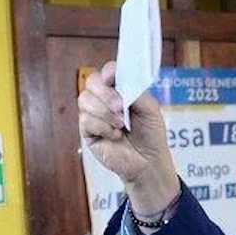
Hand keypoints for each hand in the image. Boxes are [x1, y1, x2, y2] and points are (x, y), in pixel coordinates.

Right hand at [78, 61, 179, 212]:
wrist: (149, 162)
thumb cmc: (151, 135)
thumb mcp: (150, 108)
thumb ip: (135, 91)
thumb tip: (118, 80)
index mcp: (120, 90)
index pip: (107, 72)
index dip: (108, 72)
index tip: (113, 78)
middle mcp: (104, 100)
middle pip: (91, 82)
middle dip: (105, 93)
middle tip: (120, 107)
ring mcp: (94, 115)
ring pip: (85, 100)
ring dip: (105, 112)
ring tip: (122, 125)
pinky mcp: (88, 132)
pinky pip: (86, 120)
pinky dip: (103, 127)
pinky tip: (115, 136)